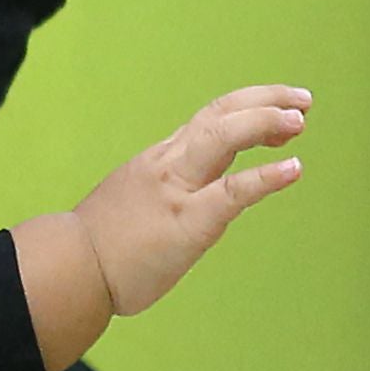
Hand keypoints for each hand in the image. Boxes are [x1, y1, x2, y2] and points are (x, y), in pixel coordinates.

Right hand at [76, 83, 310, 315]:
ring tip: (299, 121)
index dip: (247, 105)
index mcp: (158, 162)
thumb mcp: (133, 202)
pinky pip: (232, 192)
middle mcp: (168, 165)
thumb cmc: (97, 248)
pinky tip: (294, 168)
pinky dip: (266, 177)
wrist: (67, 269)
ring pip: (223, 137)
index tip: (280, 106)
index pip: (208, 118)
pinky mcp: (187, 223)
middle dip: (264, 100)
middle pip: (219, 114)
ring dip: (265, 122)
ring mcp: (176, 191)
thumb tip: (188, 201)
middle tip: (302, 101)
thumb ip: (164, 193)